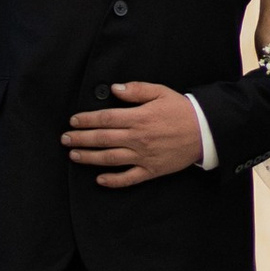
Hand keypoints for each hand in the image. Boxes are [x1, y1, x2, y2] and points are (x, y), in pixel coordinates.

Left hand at [64, 83, 205, 186]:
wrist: (204, 132)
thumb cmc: (181, 110)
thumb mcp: (160, 92)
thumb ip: (136, 90)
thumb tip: (115, 89)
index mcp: (138, 118)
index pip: (105, 119)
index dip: (86, 120)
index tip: (73, 121)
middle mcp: (138, 138)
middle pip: (103, 139)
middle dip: (81, 139)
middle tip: (65, 139)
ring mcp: (143, 156)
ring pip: (110, 159)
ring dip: (89, 157)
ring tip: (74, 155)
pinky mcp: (151, 170)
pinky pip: (128, 178)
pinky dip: (113, 181)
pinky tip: (99, 179)